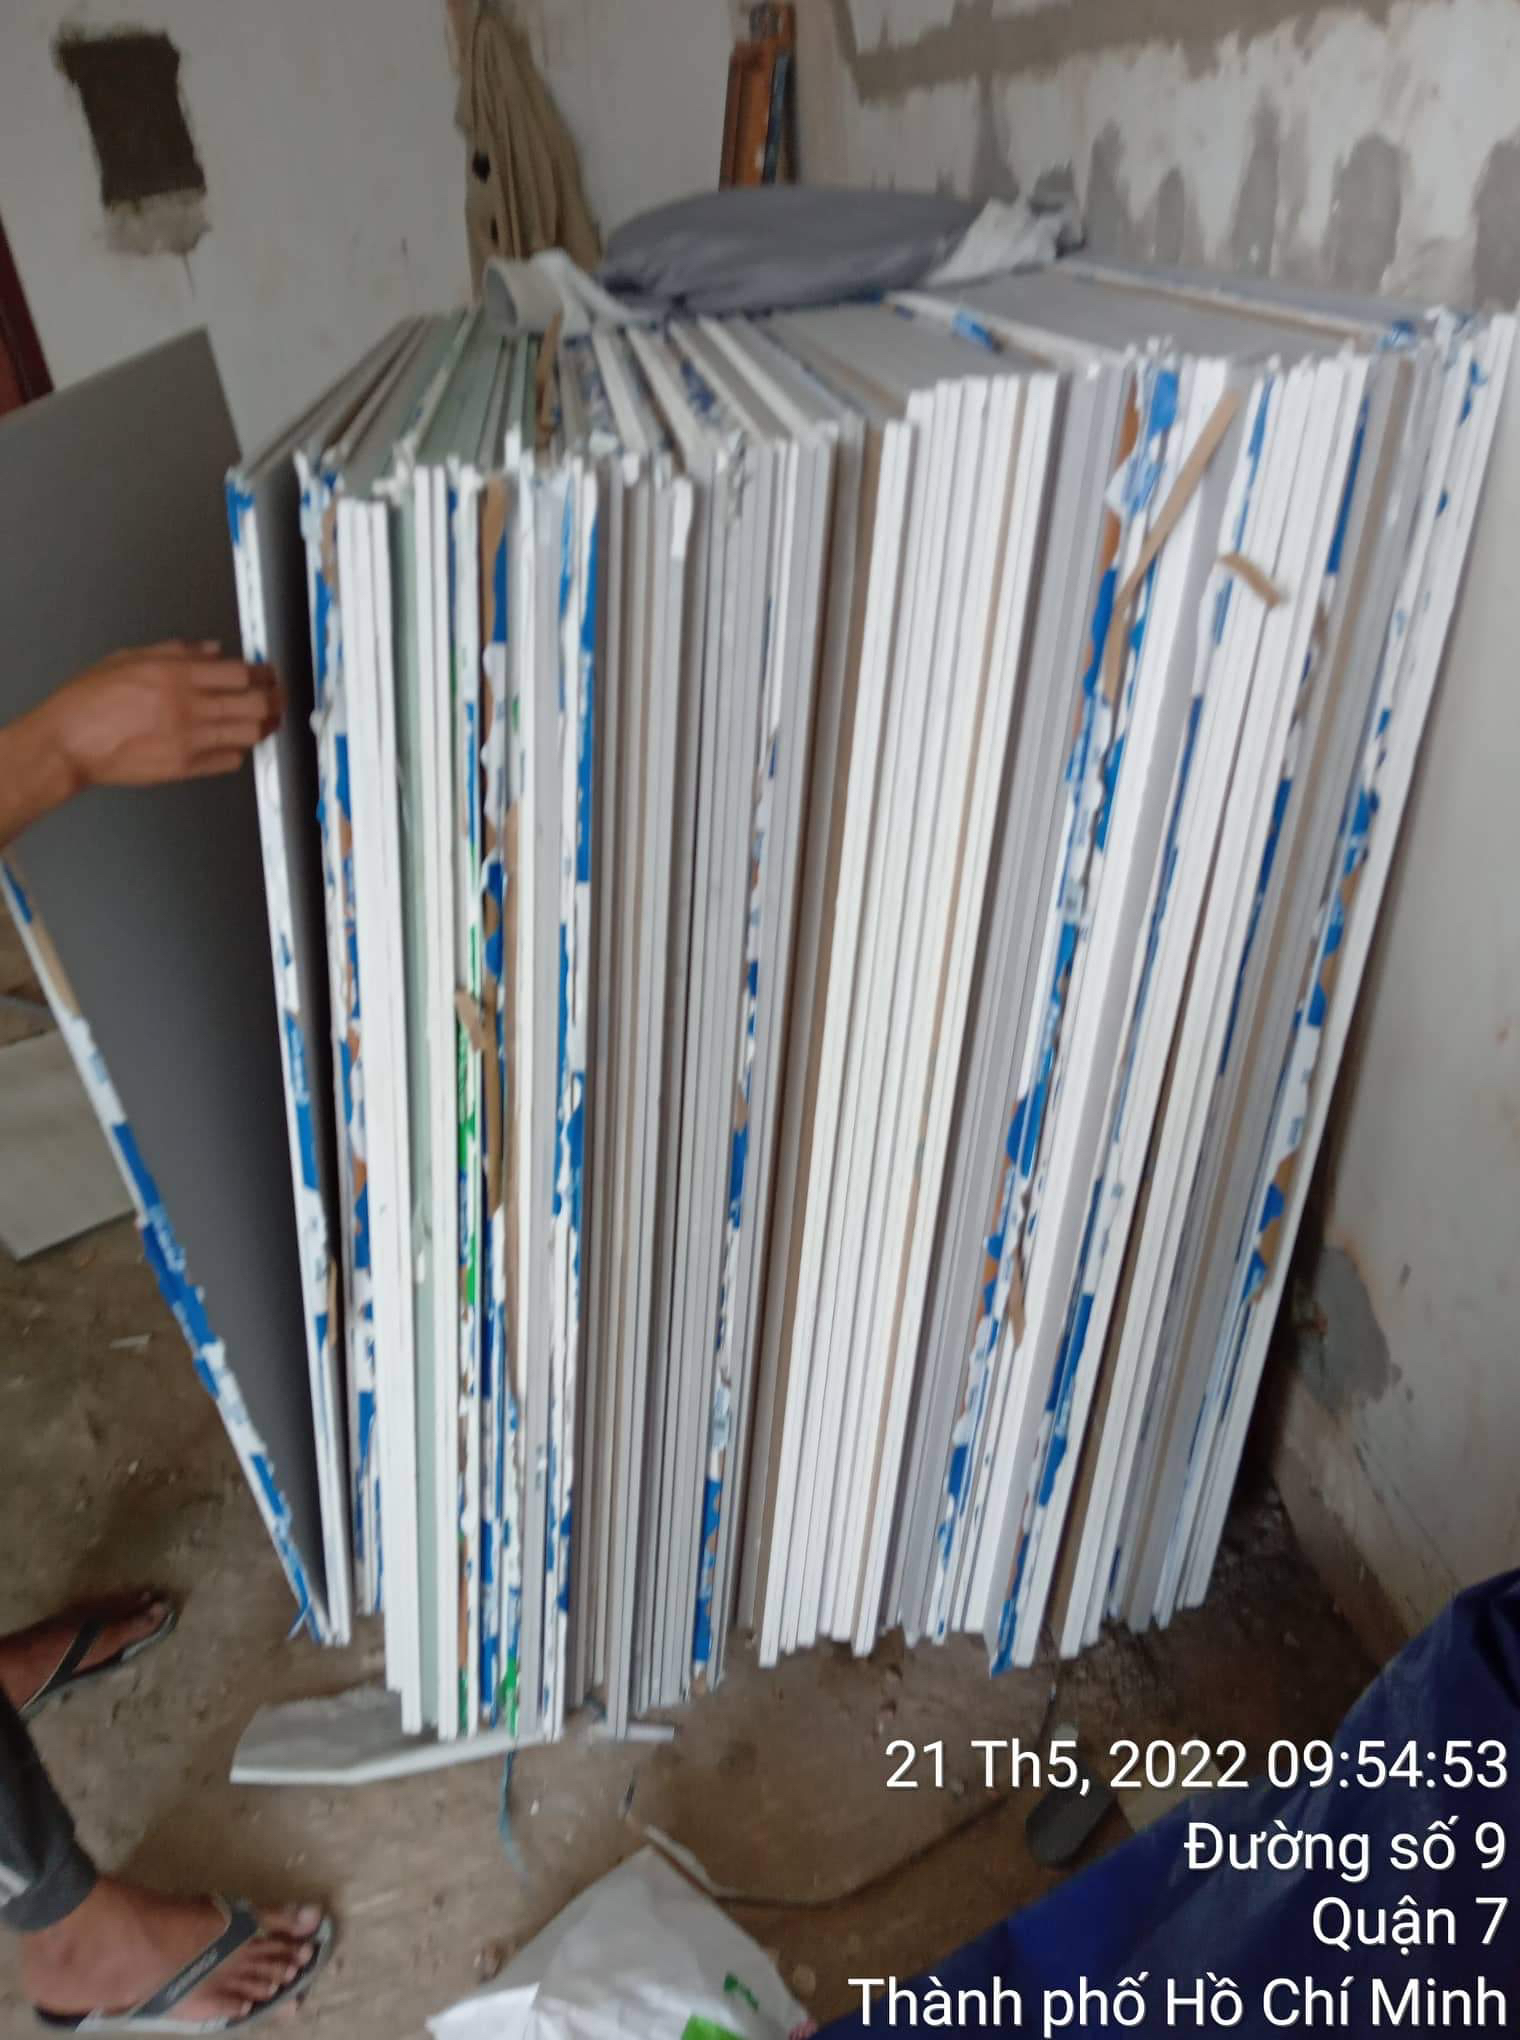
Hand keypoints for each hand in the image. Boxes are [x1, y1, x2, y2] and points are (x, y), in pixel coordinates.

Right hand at [47, 641, 282, 791]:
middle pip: (254, 703)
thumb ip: (175, 651)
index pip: (240, 673)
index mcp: (174, 675)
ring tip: (266, 720)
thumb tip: (212, 650)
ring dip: (264, 725)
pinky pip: (230, 760)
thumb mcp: (128, 658)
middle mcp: (187, 707)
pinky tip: (235, 742)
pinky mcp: (185, 767)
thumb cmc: (88, 701)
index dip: (262, 673)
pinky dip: (239, 750)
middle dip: (274, 699)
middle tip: (278, 697)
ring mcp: (189, 739)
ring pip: (249, 733)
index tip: (268, 674)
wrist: (69, 744)